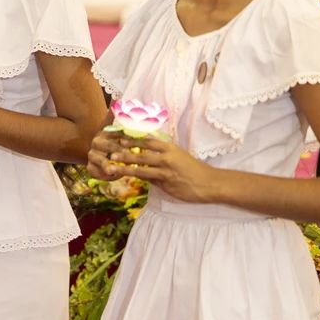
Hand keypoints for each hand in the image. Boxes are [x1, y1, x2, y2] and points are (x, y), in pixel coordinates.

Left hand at [90, 133, 219, 202]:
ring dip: (125, 165)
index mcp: (169, 147)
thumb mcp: (178, 156)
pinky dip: (136, 177)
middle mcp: (166, 156)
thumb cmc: (193, 170)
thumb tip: (145, 152)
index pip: (147, 139)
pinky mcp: (166, 182)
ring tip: (112, 164)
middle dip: (124, 151)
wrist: (209, 183)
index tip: (119, 135)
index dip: (132, 137)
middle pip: (141, 151)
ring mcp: (166, 169)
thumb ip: (162, 154)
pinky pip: (148, 178)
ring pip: (141, 166)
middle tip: (110, 150)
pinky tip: (126, 177)